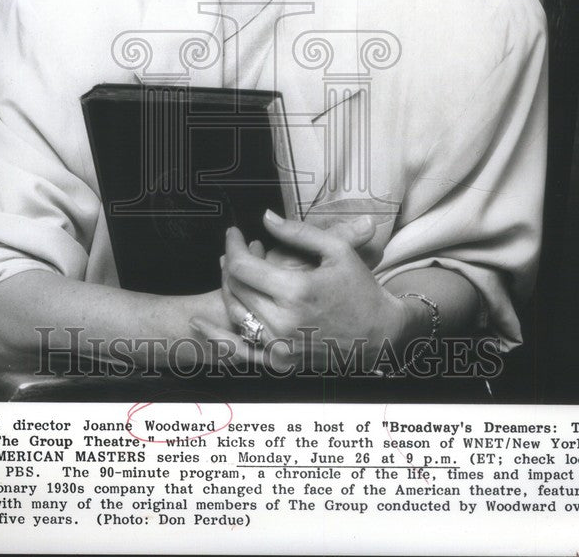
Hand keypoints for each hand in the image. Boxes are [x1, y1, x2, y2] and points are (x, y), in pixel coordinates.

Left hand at [192, 211, 412, 372]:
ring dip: (227, 288)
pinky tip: (199, 324)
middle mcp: (284, 322)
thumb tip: (264, 217)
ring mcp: (280, 346)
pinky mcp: (280, 361)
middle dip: (231, 263)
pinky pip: (239, 351)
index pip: (243, 266)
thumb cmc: (359, 288)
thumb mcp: (336, 250)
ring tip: (233, 270)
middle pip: (236, 288)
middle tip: (238, 248)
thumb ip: (298, 232)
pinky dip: (216, 337)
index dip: (233, 245)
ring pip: (235, 313)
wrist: (379, 334)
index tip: (233, 232)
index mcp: (296, 291)